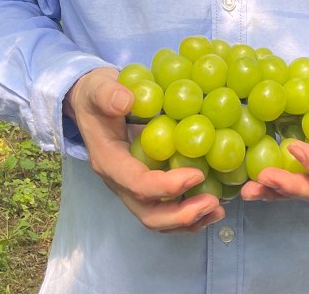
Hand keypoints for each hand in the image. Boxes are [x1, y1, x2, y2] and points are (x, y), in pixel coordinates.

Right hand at [64, 67, 224, 232]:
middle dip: (182, 214)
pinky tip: (212, 205)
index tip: (197, 174)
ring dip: (188, 220)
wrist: (91, 103)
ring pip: (158, 218)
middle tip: (213, 202)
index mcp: (109, 161)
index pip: (137, 185)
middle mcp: (119, 181)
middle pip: (148, 214)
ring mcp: (131, 187)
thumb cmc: (96, 95)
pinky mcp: (144, 185)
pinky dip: (188, 214)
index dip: (167, 186)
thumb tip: (126, 101)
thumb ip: (108, 94)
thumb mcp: (97, 88)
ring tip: (218, 209)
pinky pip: (165, 208)